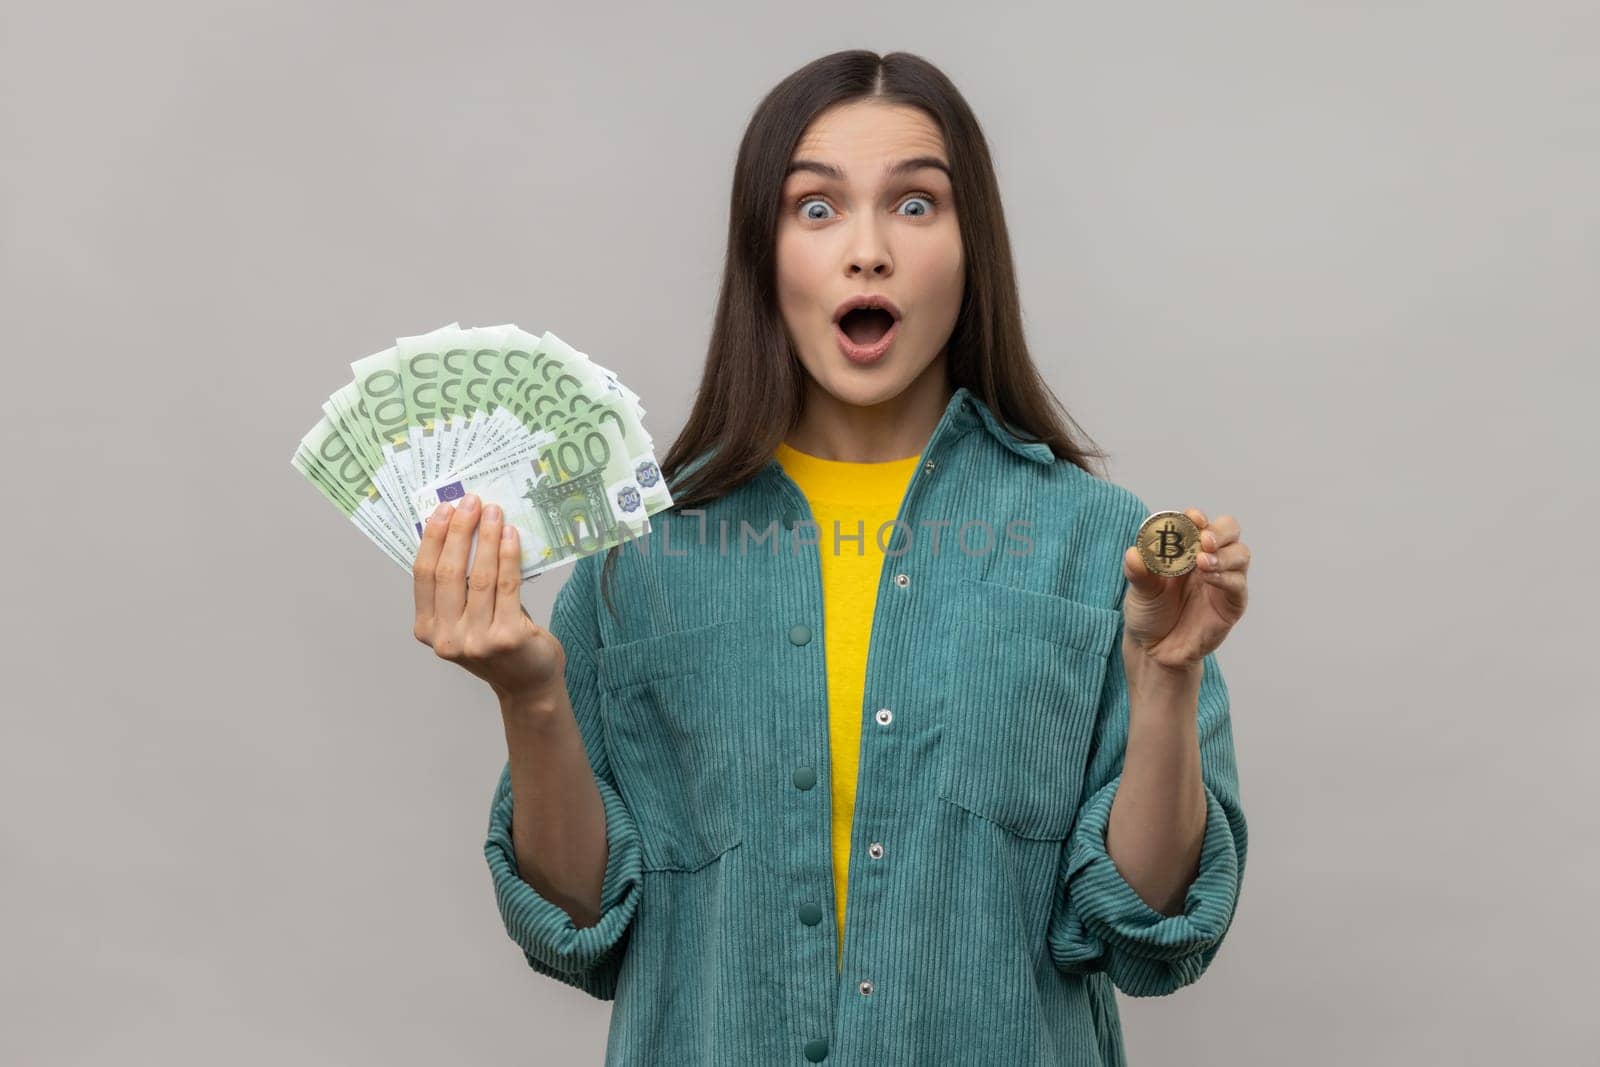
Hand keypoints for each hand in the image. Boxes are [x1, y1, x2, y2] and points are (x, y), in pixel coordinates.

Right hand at [412, 494, 565, 702]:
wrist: (528, 683)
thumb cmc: (496, 641)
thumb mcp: (465, 617)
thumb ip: (457, 586)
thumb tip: (459, 528)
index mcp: (428, 629)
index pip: (423, 574)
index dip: (432, 538)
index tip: (443, 509)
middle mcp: (447, 638)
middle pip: (448, 572)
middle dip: (459, 531)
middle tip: (471, 502)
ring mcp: (477, 640)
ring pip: (479, 576)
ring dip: (486, 538)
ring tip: (494, 512)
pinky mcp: (507, 637)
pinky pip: (507, 586)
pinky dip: (508, 556)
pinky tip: (511, 535)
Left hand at [1121, 508, 1248, 671]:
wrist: (1155, 650)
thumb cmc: (1149, 613)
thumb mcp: (1139, 591)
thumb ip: (1138, 572)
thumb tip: (1133, 553)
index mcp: (1186, 548)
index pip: (1199, 523)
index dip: (1196, 518)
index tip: (1192, 518)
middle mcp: (1208, 558)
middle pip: (1229, 531)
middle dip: (1219, 531)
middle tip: (1204, 539)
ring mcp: (1223, 579)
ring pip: (1240, 553)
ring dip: (1224, 554)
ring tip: (1202, 562)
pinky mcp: (1232, 603)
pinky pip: (1238, 584)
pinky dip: (1227, 577)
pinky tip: (1209, 577)